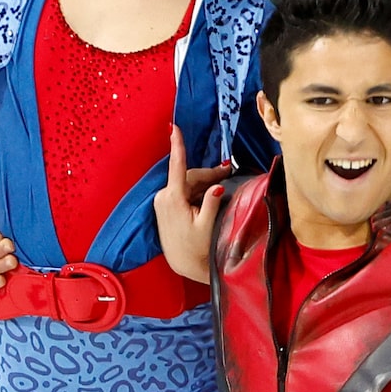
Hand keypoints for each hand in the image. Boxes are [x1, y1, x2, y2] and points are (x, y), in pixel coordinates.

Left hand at [151, 124, 230, 283]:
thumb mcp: (207, 226)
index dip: (177, 145)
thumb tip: (217, 186)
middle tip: (228, 174)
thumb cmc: (197, 248)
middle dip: (208, 175)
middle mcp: (163, 197)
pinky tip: (207, 197)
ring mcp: (161, 201)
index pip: (177, 167)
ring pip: (186, 183)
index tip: (174, 128)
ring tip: (221, 186)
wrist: (183, 263)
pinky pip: (182, 190)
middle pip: (189, 176)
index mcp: (173, 199)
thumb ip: (211, 204)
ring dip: (203, 183)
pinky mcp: (163, 205)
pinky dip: (196, 190)